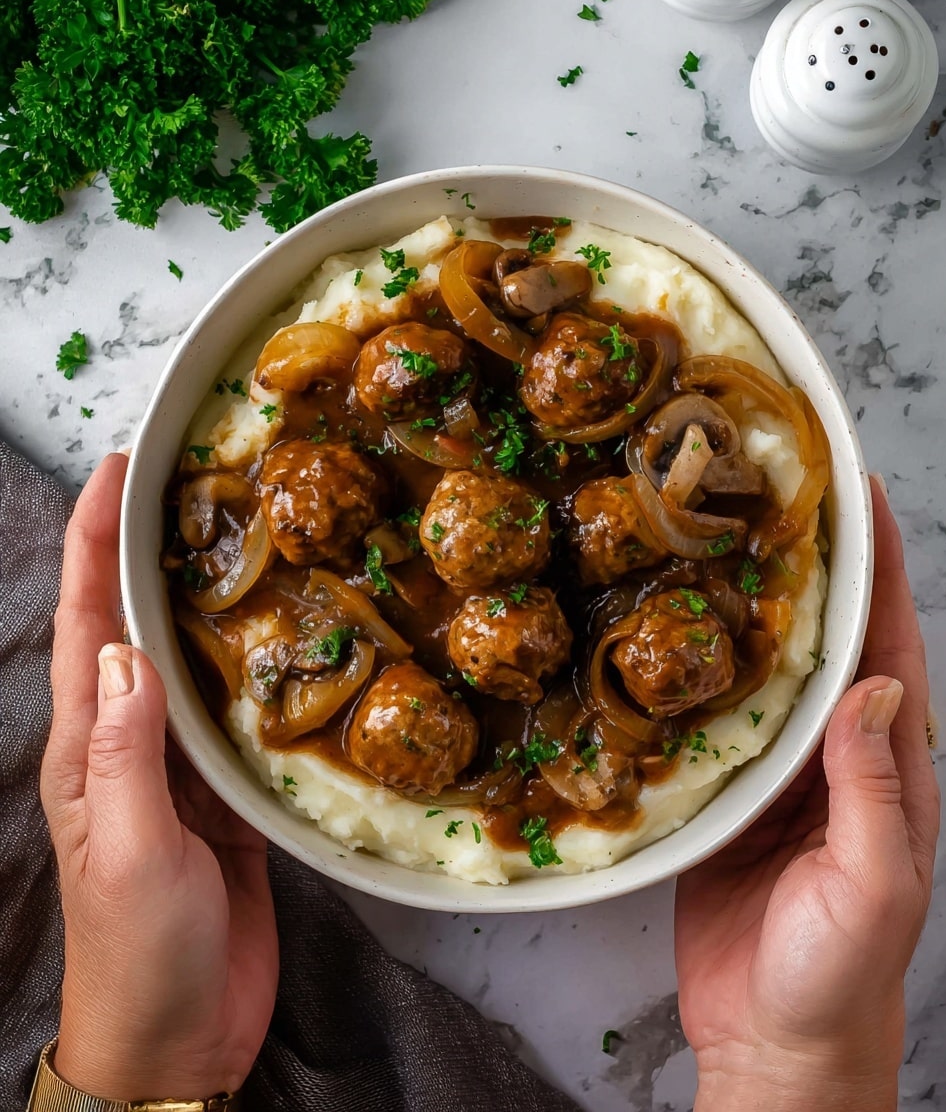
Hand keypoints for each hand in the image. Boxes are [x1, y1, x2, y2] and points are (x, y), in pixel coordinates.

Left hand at [40, 453, 278, 1100]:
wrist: (179, 1039)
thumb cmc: (140, 954)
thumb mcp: (130, 851)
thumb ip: (128, 753)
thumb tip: (129, 652)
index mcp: (91, 746)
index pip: (89, 624)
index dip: (97, 544)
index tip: (119, 472)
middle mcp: (131, 742)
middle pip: (136, 624)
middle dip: (151, 549)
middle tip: (197, 481)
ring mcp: (179, 766)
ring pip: (192, 659)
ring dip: (208, 595)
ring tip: (250, 534)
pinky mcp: (227, 793)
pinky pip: (238, 712)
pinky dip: (257, 664)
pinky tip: (289, 636)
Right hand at [674, 476, 939, 1111]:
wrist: (774, 1044)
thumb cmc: (840, 975)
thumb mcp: (873, 882)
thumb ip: (872, 787)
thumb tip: (871, 684)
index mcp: (888, 768)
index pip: (890, 646)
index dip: (879, 570)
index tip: (857, 499)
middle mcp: (835, 757)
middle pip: (827, 641)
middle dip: (811, 568)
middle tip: (773, 499)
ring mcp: (778, 774)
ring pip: (766, 672)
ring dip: (748, 610)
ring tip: (714, 545)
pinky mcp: (725, 797)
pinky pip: (712, 721)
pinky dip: (695, 675)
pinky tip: (667, 640)